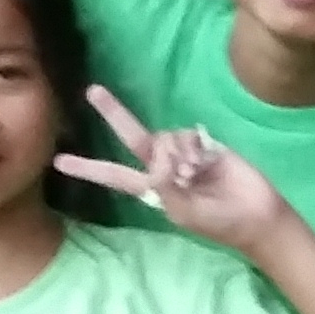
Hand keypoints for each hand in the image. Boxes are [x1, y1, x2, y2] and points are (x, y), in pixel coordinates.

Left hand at [55, 83, 297, 253]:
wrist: (256, 214)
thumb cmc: (218, 221)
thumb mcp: (185, 212)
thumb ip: (166, 186)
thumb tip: (158, 160)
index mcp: (152, 189)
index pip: (113, 176)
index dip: (87, 169)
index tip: (58, 162)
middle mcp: (163, 167)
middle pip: (133, 136)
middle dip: (114, 113)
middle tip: (93, 91)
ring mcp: (184, 153)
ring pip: (165, 137)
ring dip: (177, 153)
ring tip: (194, 175)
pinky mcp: (205, 143)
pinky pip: (187, 135)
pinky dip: (192, 148)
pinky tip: (205, 164)